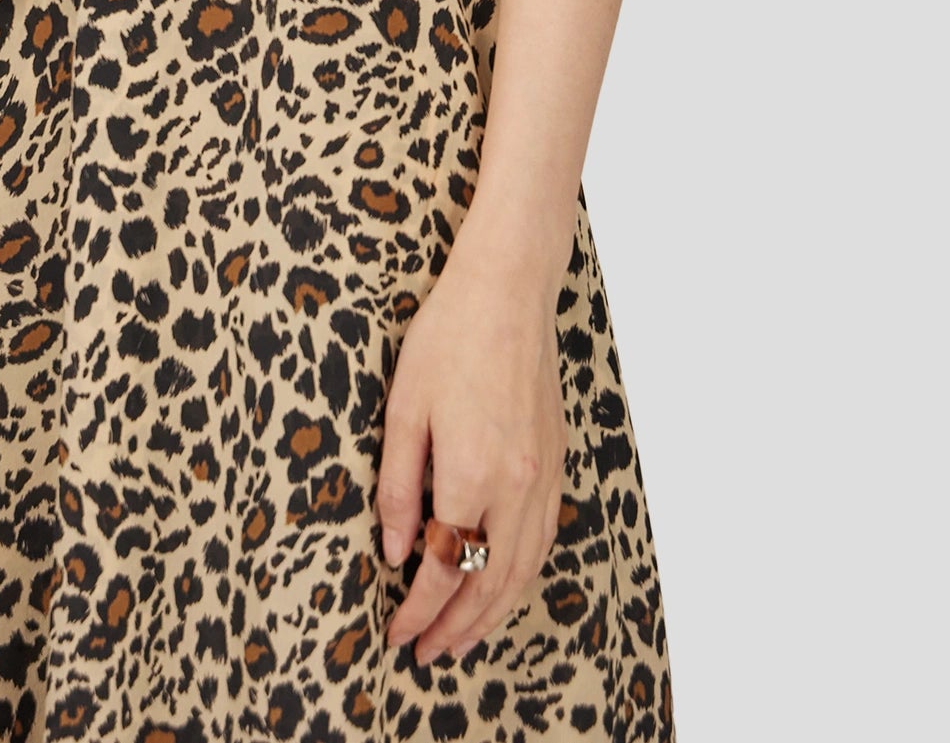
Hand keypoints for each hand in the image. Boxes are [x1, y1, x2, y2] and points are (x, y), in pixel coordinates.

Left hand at [377, 247, 567, 664]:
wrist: (508, 293)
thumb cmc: (448, 340)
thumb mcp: (403, 409)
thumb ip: (397, 486)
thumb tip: (394, 551)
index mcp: (471, 475)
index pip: (444, 569)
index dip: (418, 610)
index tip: (397, 633)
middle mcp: (515, 488)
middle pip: (489, 584)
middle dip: (455, 628)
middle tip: (427, 655)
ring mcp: (542, 478)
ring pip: (523, 571)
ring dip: (493, 614)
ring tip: (463, 639)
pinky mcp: (555, 463)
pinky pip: (542, 541)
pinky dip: (521, 577)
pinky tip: (504, 586)